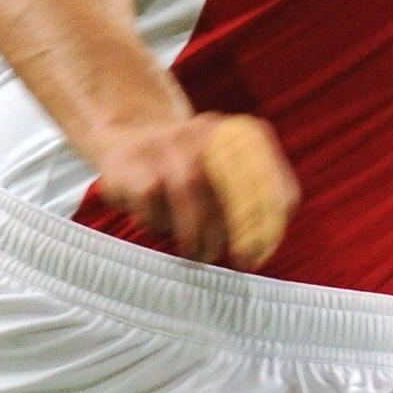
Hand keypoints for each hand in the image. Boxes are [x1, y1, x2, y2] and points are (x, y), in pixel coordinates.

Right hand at [93, 110, 299, 267]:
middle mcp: (204, 132)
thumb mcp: (222, 173)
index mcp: (235, 134)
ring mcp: (167, 144)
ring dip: (198, 232)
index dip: (269, 216)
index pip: (265, 174)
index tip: (261, 253)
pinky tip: (160, 229)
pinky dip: (159, 223)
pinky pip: (151, 199)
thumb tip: (265, 244)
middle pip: (229, 178)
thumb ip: (251, 200)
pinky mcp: (132, 164)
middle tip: (240, 261)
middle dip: (240, 227)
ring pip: (189, 188)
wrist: (123, 142)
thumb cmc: (185, 172)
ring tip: (199, 254)